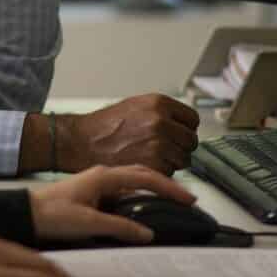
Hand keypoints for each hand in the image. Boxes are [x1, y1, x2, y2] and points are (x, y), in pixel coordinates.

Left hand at [29, 165, 195, 244]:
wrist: (26, 213)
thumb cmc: (51, 214)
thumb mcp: (88, 223)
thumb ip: (119, 227)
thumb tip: (147, 232)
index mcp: (103, 176)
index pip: (145, 177)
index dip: (169, 187)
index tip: (188, 198)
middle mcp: (103, 175)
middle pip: (142, 175)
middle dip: (166, 185)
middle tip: (187, 199)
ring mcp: (98, 182)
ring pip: (133, 182)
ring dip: (154, 189)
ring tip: (172, 202)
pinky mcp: (94, 193)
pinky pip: (124, 191)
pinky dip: (140, 197)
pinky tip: (146, 208)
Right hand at [62, 94, 199, 173]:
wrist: (84, 142)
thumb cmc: (106, 126)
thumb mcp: (136, 106)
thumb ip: (162, 112)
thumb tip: (183, 124)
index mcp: (159, 103)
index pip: (192, 119)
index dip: (185, 128)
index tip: (178, 134)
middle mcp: (161, 121)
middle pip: (191, 141)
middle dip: (180, 147)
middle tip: (163, 149)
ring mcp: (158, 144)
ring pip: (183, 159)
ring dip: (172, 162)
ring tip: (151, 157)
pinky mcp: (154, 165)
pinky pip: (171, 173)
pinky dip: (160, 173)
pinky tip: (144, 165)